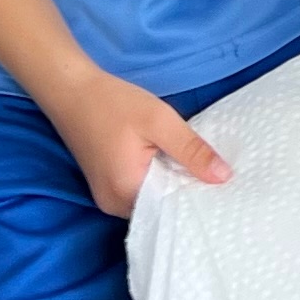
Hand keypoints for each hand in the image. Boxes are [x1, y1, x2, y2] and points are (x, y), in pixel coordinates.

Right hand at [45, 71, 228, 218]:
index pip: (173, 210)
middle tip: (224, 182)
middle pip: (163, 207)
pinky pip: (141, 190)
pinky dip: (159, 179)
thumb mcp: (160, 122)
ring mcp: (108, 196)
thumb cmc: (112, 103)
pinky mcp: (107, 185)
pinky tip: (176, 166)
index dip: (201, 199)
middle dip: (189, 192)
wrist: (70, 89)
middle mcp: (114, 205)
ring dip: (173, 184)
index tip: (229, 192)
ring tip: (204, 173)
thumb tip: (224, 177)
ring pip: (153, 198)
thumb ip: (192, 151)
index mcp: (126, 194)